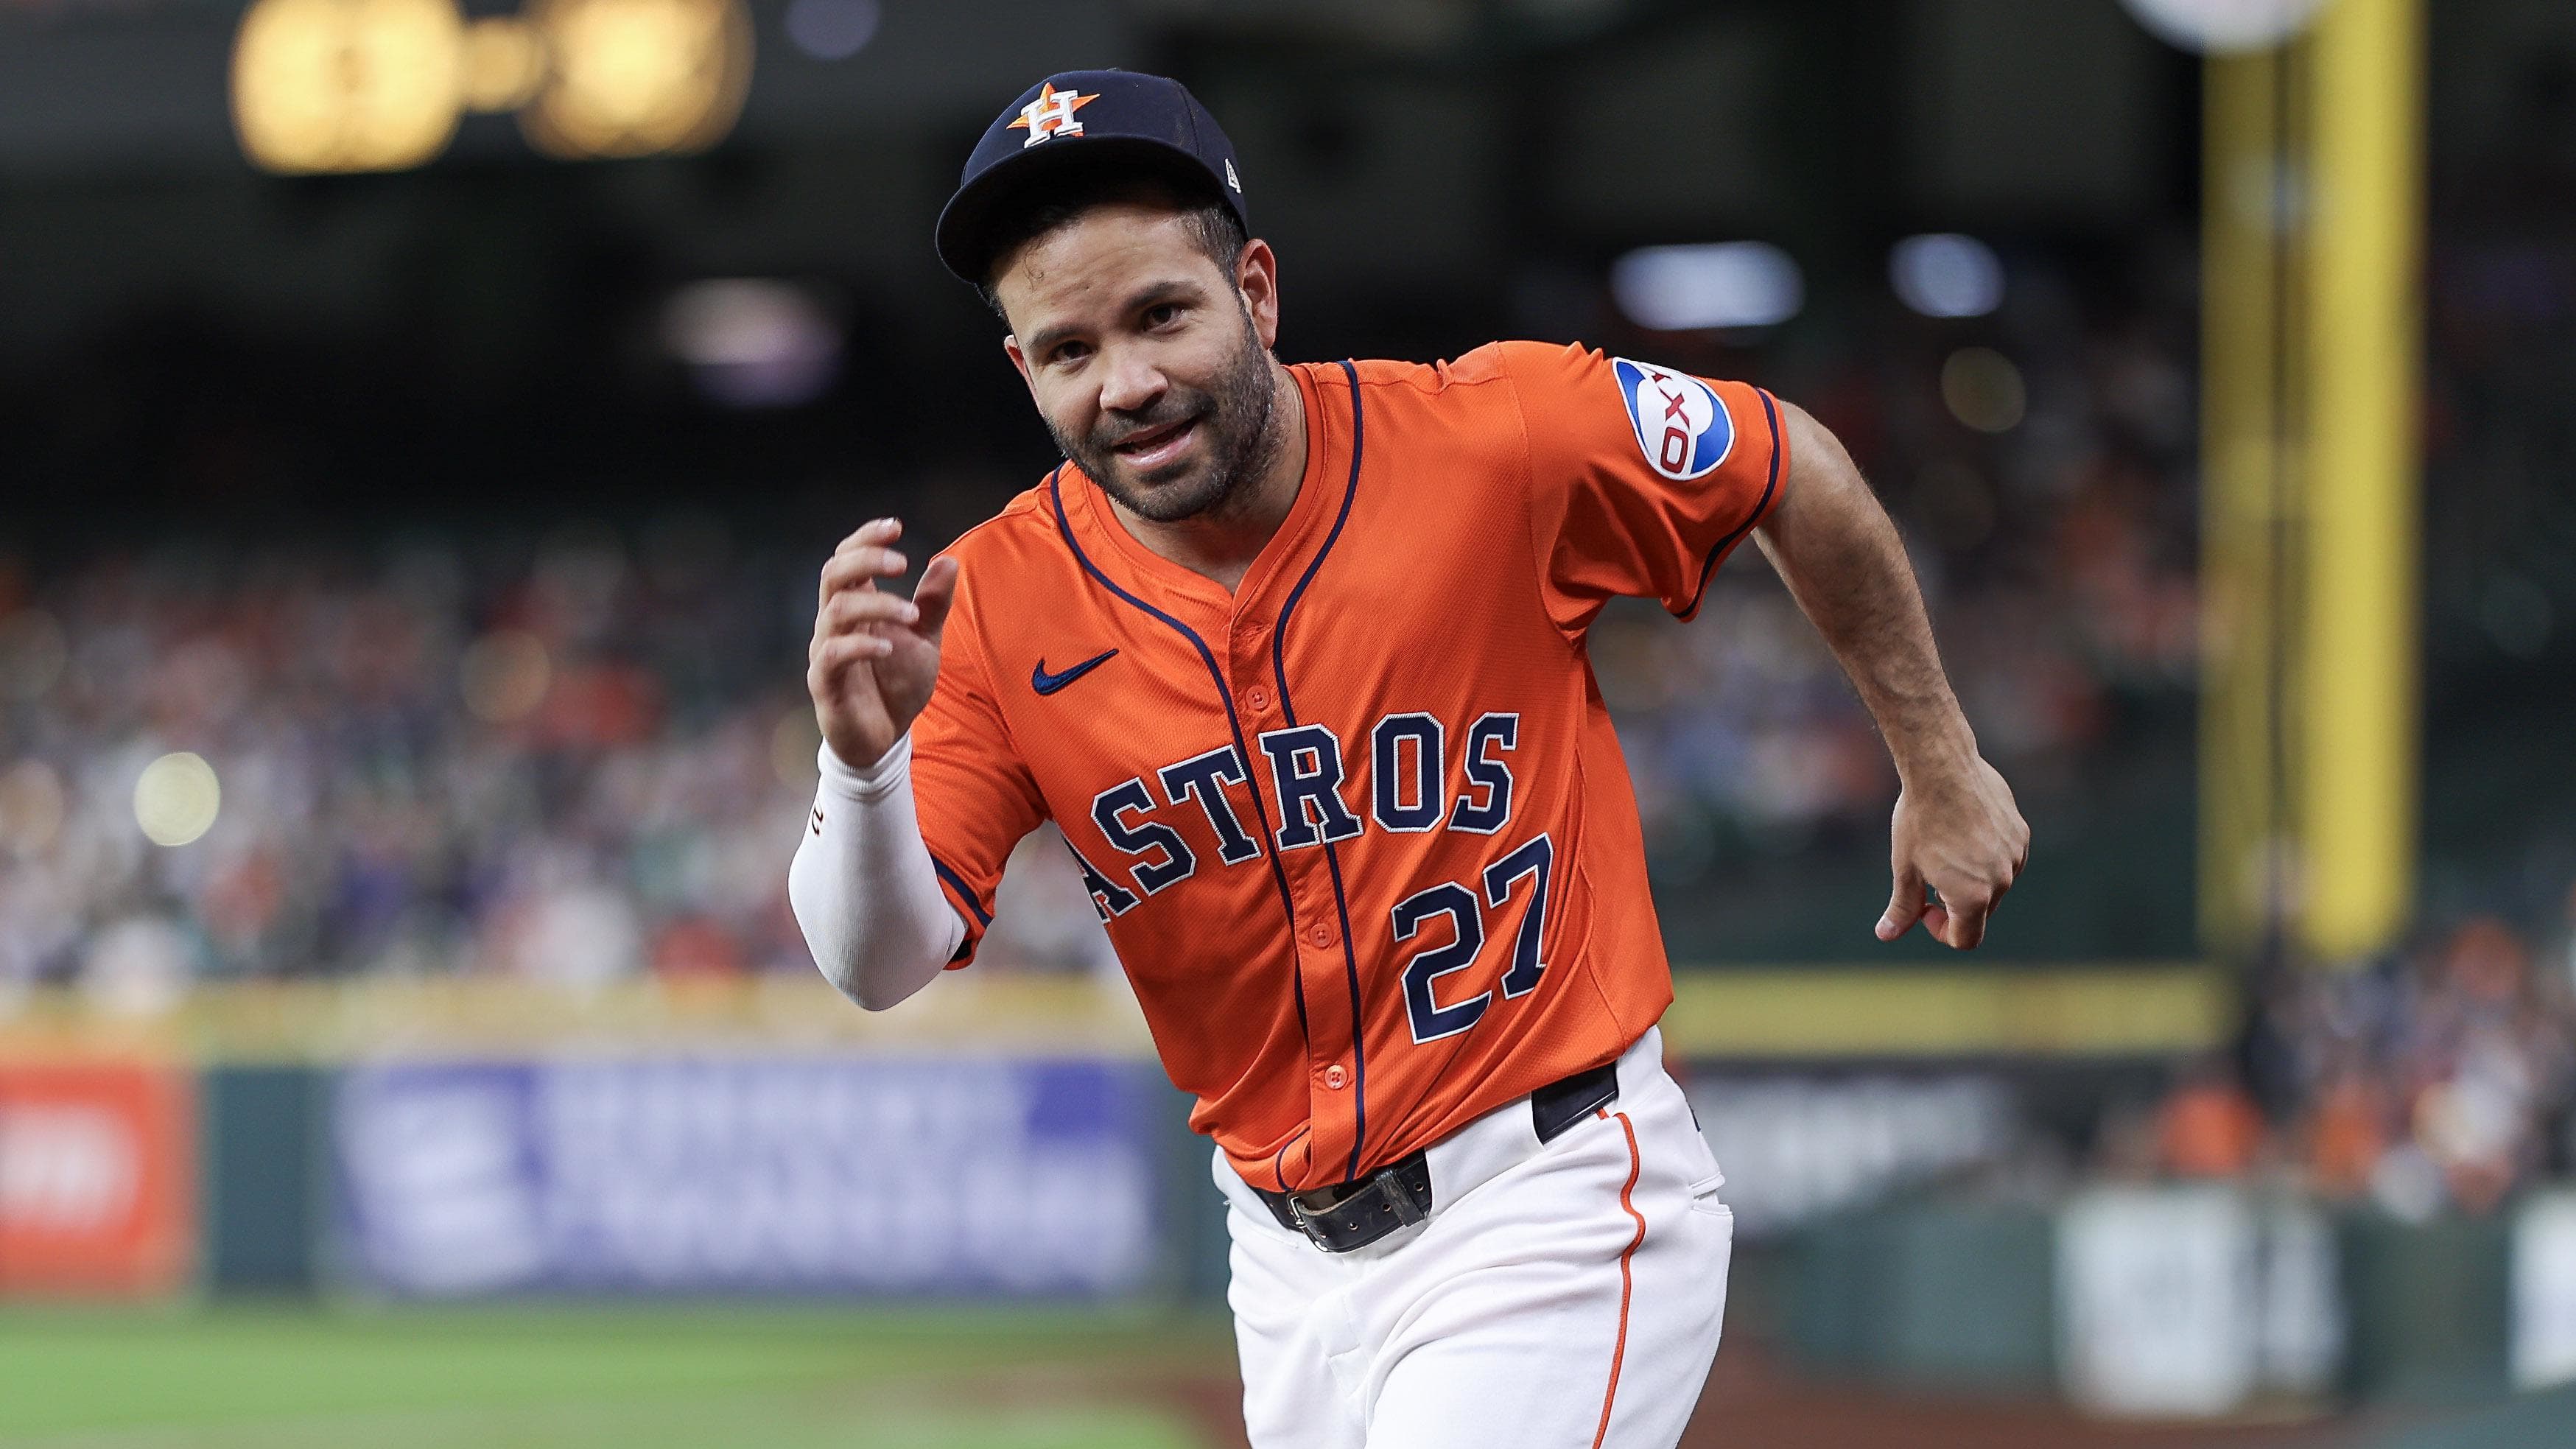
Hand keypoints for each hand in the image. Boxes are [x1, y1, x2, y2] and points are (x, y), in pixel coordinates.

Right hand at [807, 519, 959, 769]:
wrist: (883, 738)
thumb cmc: (898, 683)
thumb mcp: (924, 641)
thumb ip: (933, 604)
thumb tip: (948, 561)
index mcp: (856, 605)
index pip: (847, 558)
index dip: (866, 538)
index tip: (896, 526)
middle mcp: (835, 622)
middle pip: (833, 573)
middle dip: (866, 559)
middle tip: (902, 562)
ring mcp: (826, 650)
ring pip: (836, 610)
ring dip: (877, 604)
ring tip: (912, 615)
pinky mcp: (824, 682)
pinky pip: (832, 655)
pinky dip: (861, 645)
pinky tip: (889, 648)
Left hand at [1877, 753, 2028, 949]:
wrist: (1942, 769)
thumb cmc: (1919, 820)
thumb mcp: (1904, 868)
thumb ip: (1903, 907)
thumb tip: (1887, 934)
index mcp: (1972, 897)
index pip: (1965, 939)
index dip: (1940, 931)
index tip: (1923, 908)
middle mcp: (2001, 881)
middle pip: (1979, 912)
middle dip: (1953, 903)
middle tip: (1928, 874)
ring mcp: (2015, 857)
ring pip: (1994, 884)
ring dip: (1971, 878)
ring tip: (1945, 846)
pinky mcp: (2021, 835)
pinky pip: (2005, 859)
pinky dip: (1986, 856)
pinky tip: (1963, 830)